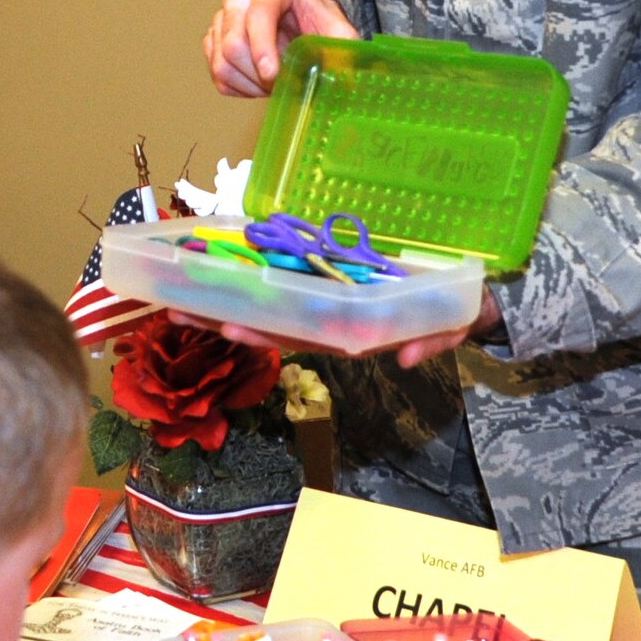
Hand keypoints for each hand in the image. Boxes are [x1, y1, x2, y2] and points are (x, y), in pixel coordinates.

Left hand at [199, 287, 500, 365]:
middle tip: (176, 314)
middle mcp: (330, 326)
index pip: (301, 336)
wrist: (463, 300)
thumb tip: (408, 360)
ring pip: (267, 311)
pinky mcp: (328, 288)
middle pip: (270, 325)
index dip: (265, 332)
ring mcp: (325, 309)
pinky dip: (251, 288)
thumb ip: (429, 342)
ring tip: (178, 305)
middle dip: (224, 320)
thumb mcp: (448, 328)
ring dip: (223, 309)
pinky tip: (218, 281)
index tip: (230, 327)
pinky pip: (284, 290)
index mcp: (352, 335)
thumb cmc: (452, 313)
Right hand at [204, 0, 356, 97]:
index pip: (257, 14)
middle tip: (283, 83)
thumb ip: (343, 45)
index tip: (272, 74)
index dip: (262, 46)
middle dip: (259, 74)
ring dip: (251, 84)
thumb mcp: (337, 29)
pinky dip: (240, 89)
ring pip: (222, 63)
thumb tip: (345, 75)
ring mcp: (221, 20)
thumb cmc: (316, 22)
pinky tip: (259, 84)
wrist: (299, 22)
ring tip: (274, 84)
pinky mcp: (212, 42)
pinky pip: (218, 76)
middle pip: (233, 44)